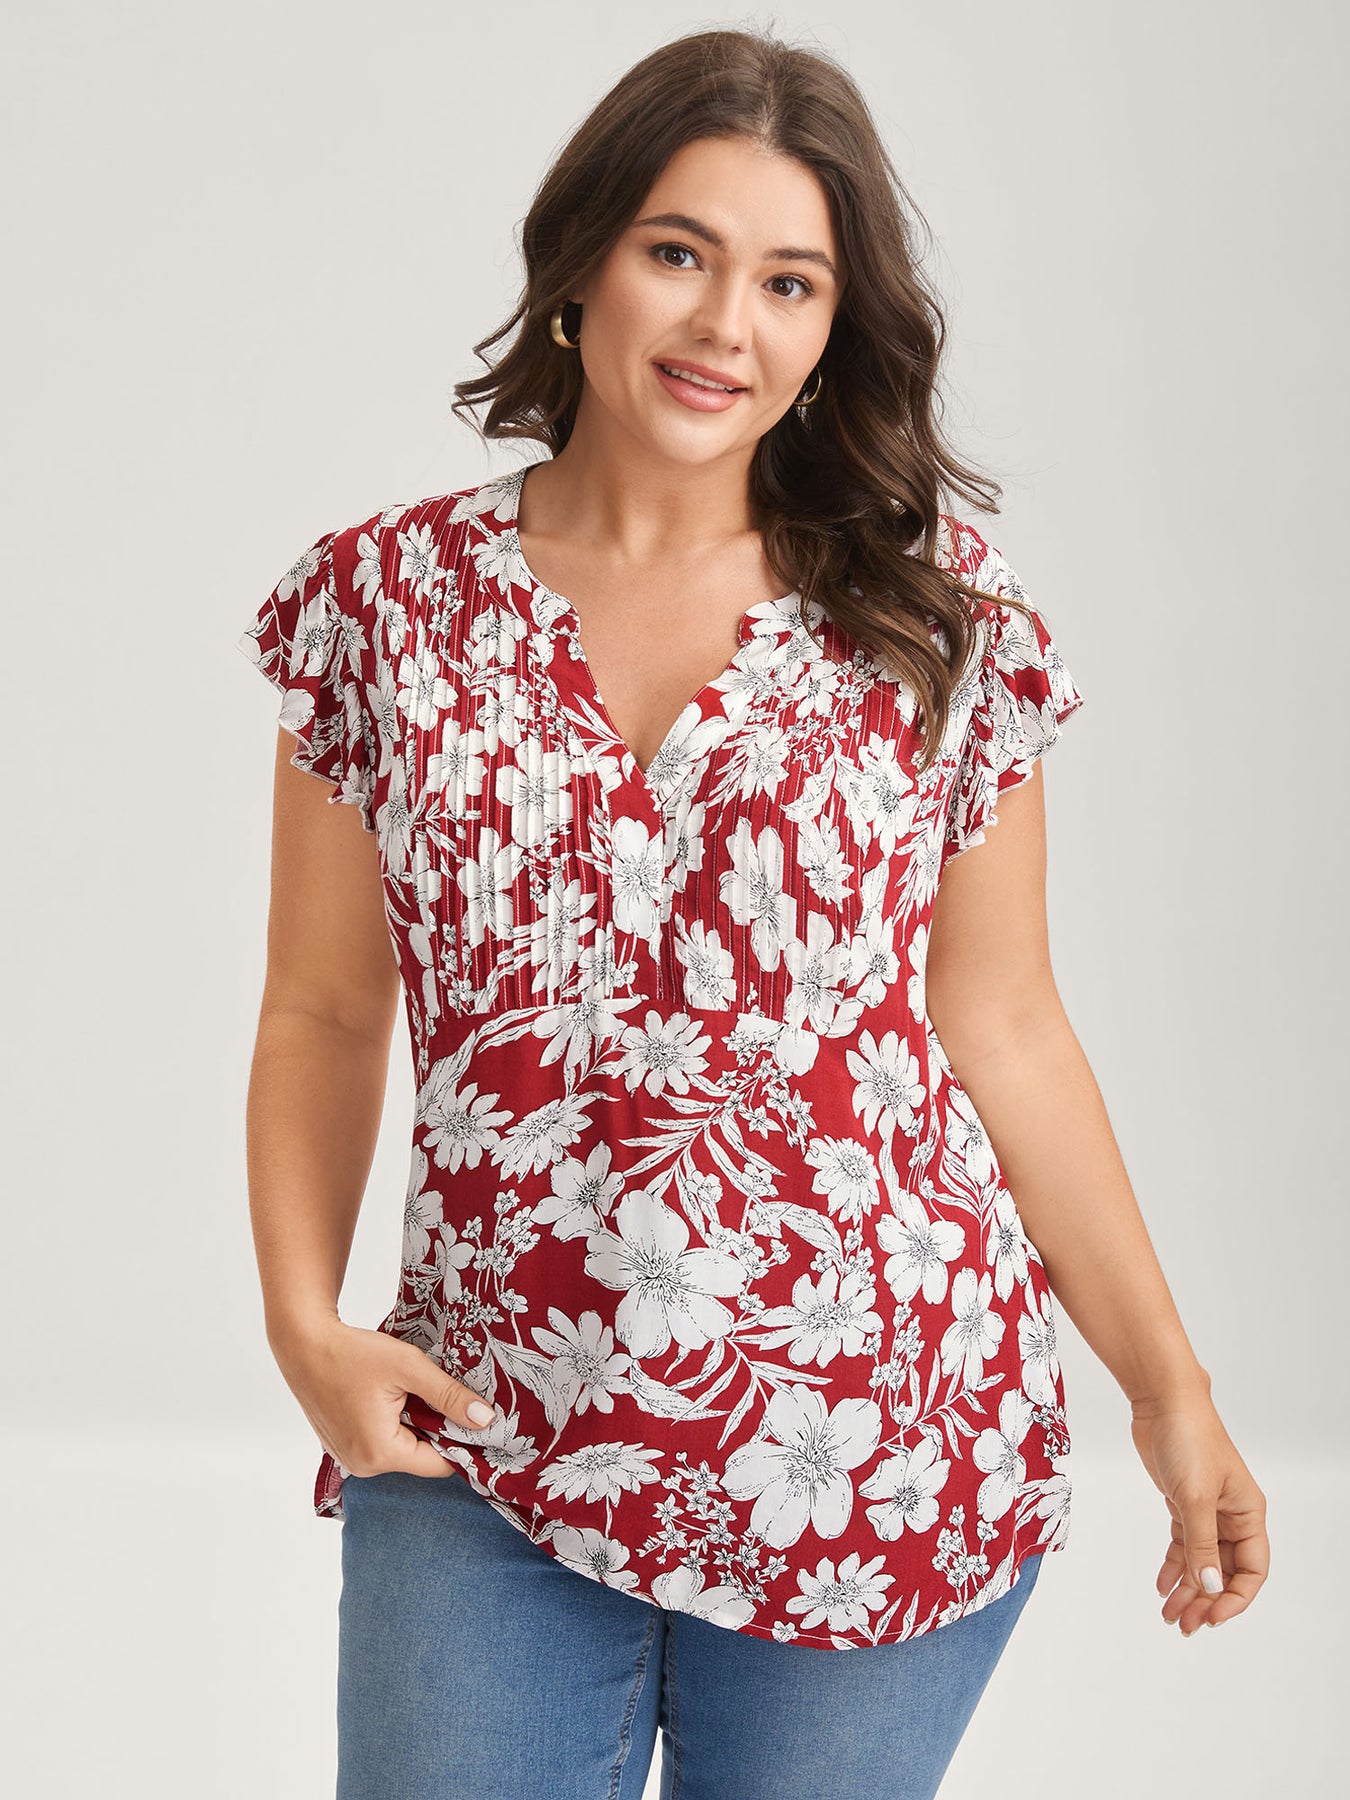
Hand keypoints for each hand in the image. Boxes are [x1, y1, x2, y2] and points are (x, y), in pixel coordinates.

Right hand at [269, 1313, 496, 1477]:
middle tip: (443, 1395)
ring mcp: (349, 1458)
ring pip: (402, 1449)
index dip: (460, 1440)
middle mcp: (362, 1466)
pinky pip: (381, 1443)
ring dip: (415, 1424)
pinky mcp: (342, 1446)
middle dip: (436, 1429)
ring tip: (413, 1392)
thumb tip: (486, 1420)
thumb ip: (449, 1395)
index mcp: (380, 1453)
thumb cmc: (353, 1353)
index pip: (439, 1464)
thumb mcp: (409, 1367)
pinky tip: (391, 1397)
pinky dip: (393, 1424)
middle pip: (420, 1457)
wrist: (304, 1344)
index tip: (473, 1416)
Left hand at [1129, 1385, 1268, 1635]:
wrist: (1162, 1402)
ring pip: (1201, 1560)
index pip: (1252, 1570)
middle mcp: (1231, 1515)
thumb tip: (1209, 1587)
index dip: (1235, 1598)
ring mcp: (1206, 1509)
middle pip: (1224, 1570)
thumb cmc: (1189, 1438)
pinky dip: (1174, 1565)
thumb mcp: (1195, 1497)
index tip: (1212, 1616)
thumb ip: (1201, 1544)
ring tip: (1169, 1614)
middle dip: (1206, 1600)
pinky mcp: (1181, 1501)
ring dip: (1187, 1588)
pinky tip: (1162, 1585)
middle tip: (1184, 1624)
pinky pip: (1183, 1543)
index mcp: (1248, 1513)